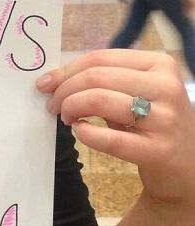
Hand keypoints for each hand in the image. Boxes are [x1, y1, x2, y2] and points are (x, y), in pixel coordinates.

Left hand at [37, 49, 194, 225]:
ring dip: (72, 108)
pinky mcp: (159, 149)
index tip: (45, 84)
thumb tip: (54, 79)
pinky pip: (110, 138)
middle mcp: (166, 86)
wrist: (188, 167)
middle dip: (64, 91)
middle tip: (53, 106)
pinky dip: (86, 134)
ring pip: (99, 100)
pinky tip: (80, 132)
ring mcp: (165, 118)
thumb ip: (105, 80)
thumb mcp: (137, 92)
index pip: (100, 58)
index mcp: (160, 64)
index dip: (65, 70)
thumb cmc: (154, 123)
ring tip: (67, 119)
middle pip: (96, 77)